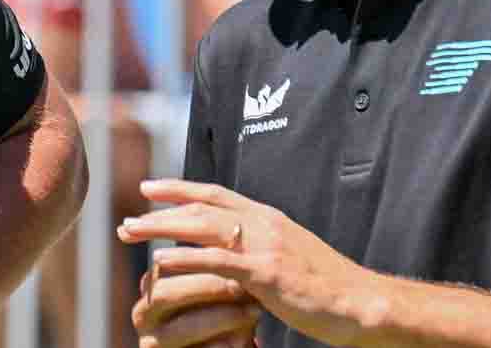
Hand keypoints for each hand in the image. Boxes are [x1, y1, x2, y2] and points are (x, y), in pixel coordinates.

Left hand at [118, 179, 384, 347]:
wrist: (361, 302)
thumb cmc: (328, 286)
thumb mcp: (292, 255)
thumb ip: (262, 247)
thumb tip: (235, 251)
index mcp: (269, 217)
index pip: (216, 193)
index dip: (181, 188)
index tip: (150, 187)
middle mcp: (264, 223)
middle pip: (201, 207)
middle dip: (160, 209)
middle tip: (129, 217)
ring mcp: (265, 246)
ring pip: (202, 227)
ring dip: (161, 228)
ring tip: (132, 232)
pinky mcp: (266, 273)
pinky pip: (217, 261)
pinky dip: (185, 258)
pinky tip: (161, 261)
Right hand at [134, 261, 263, 347]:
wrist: (224, 347)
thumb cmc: (223, 310)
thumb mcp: (218, 285)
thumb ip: (217, 261)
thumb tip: (236, 230)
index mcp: (150, 285)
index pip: (163, 262)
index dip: (196, 256)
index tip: (233, 250)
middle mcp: (144, 313)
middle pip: (164, 292)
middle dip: (206, 287)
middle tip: (241, 285)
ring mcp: (154, 342)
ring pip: (180, 328)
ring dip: (220, 318)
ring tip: (254, 312)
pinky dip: (221, 346)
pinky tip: (244, 340)